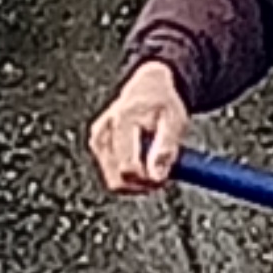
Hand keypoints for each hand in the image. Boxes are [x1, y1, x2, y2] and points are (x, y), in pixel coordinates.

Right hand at [89, 59, 191, 195]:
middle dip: (142, 185)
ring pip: (114, 182)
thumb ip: (167, 147)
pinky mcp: (96, 146)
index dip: (148, 180)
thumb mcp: (175, 120)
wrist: (149, 87)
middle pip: (117, 179)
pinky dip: (130, 177)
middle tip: (163, 177)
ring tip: (156, 165)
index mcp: (122, 120)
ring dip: (137, 183)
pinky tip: (144, 162)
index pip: (128, 167)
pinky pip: (112, 176)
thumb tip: (158, 175)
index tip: (166, 177)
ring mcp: (97, 139)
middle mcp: (103, 131)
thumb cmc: (164, 103)